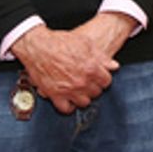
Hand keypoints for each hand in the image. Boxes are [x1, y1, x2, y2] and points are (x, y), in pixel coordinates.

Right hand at [11, 15, 128, 112]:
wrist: (38, 46)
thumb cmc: (60, 42)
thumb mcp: (85, 43)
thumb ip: (102, 57)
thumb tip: (114, 66)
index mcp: (91, 69)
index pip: (106, 81)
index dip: (103, 78)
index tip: (99, 77)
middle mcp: (81, 82)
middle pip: (96, 92)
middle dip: (94, 86)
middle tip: (88, 81)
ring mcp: (68, 90)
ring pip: (84, 102)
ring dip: (83, 96)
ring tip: (80, 89)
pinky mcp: (55, 95)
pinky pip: (66, 109)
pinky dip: (69, 106)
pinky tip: (69, 99)